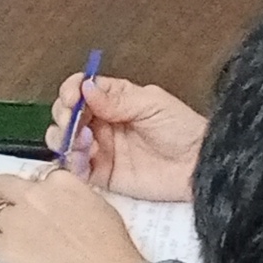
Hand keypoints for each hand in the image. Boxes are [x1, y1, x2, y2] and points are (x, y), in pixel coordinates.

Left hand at [0, 164, 149, 262]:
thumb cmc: (112, 248)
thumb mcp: (98, 205)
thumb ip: (71, 196)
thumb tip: (59, 202)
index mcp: (59, 181)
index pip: (34, 176)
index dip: (35, 191)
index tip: (38, 203)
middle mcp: (33, 195)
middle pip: (1, 184)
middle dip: (4, 196)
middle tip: (13, 212)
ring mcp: (17, 222)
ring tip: (9, 236)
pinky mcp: (7, 249)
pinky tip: (10, 255)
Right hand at [48, 73, 205, 202]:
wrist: (198, 166)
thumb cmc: (183, 130)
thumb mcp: (152, 105)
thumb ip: (117, 99)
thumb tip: (85, 88)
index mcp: (115, 99)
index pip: (82, 89)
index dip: (71, 91)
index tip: (72, 99)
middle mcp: (103, 122)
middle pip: (67, 114)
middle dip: (64, 116)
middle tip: (73, 123)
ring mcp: (101, 149)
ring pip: (65, 141)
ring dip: (64, 139)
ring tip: (83, 143)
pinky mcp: (102, 174)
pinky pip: (76, 169)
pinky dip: (71, 164)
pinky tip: (82, 160)